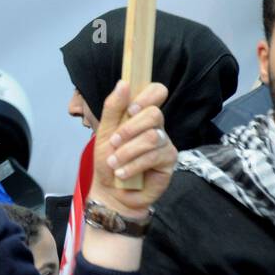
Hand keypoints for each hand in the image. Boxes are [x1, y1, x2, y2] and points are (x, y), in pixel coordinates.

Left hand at [89, 80, 176, 218]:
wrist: (111, 190)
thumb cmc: (108, 160)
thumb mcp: (104, 132)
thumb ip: (113, 108)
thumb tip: (123, 83)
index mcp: (140, 114)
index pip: (156, 92)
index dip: (147, 96)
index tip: (130, 109)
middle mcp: (156, 126)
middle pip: (155, 114)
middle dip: (129, 129)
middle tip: (114, 142)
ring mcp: (165, 143)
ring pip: (152, 137)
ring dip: (127, 151)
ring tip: (114, 162)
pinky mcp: (169, 160)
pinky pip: (154, 156)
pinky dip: (133, 165)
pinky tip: (122, 172)